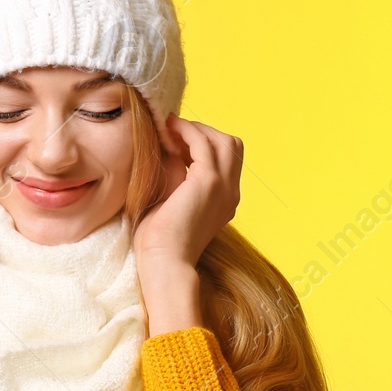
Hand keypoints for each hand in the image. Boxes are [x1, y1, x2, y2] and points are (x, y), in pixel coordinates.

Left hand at [134, 114, 241, 273]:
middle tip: (175, 130)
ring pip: (223, 140)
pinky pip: (203, 143)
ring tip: (171, 128)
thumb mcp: (171, 199)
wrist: (164, 262)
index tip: (177, 139)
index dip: (204, 143)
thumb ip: (177, 173)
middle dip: (204, 131)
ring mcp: (225, 187)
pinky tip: (169, 129)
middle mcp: (231, 193)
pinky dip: (187, 131)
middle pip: (231, 145)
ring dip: (197, 129)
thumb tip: (170, 146)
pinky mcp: (210, 182)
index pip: (227, 159)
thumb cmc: (160, 240)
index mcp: (224, 200)